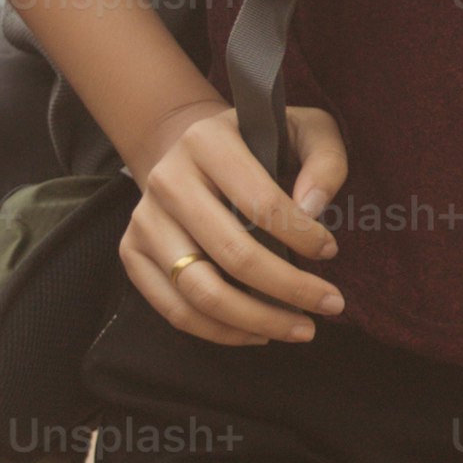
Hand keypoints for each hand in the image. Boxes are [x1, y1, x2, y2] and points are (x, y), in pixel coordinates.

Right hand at [121, 98, 348, 344]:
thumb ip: (325, 160)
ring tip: (301, 329)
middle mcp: (167, 179)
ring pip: (199, 291)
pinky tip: (260, 332)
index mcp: (206, 141)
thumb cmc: (259, 144)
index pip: (260, 203)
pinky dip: (221, 332)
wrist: (191, 151)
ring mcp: (144, 220)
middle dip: (289, 289)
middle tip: (331, 305)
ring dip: (257, 320)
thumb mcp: (304, 131)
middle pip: (231, 253)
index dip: (302, 236)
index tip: (331, 252)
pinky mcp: (132, 253)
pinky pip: (175, 310)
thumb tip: (312, 209)